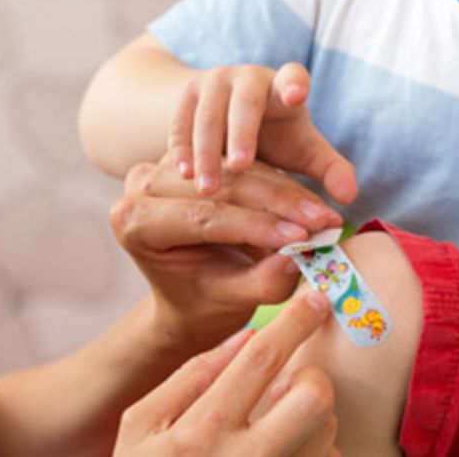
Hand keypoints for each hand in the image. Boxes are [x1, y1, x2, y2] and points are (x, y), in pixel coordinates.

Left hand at [111, 152, 341, 347]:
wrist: (192, 295)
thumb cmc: (204, 302)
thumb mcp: (230, 299)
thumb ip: (260, 282)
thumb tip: (297, 260)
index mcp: (134, 223)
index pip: (203, 217)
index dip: (257, 226)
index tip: (304, 237)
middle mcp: (141, 185)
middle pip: (222, 188)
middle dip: (279, 206)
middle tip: (324, 222)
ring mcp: (166, 164)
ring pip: (239, 172)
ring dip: (287, 193)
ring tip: (324, 215)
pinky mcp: (197, 156)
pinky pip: (246, 164)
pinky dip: (282, 184)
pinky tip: (313, 203)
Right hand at [114, 292, 337, 456]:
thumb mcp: (140, 425)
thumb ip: (190, 377)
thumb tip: (243, 338)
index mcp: (200, 431)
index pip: (261, 358)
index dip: (295, 320)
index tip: (314, 298)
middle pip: (313, 398)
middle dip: (311, 378)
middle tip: (291, 382)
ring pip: (326, 432)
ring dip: (312, 418)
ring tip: (277, 424)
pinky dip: (312, 451)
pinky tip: (281, 453)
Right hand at [169, 62, 356, 203]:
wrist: (226, 119)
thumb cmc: (274, 137)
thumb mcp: (303, 152)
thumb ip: (329, 171)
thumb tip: (349, 197)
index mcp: (283, 85)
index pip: (293, 75)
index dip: (294, 83)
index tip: (296, 96)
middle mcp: (247, 78)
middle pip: (245, 102)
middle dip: (242, 133)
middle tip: (241, 167)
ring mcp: (213, 83)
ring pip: (208, 115)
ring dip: (207, 151)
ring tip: (208, 187)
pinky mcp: (186, 96)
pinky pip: (181, 121)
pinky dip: (182, 147)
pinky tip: (184, 174)